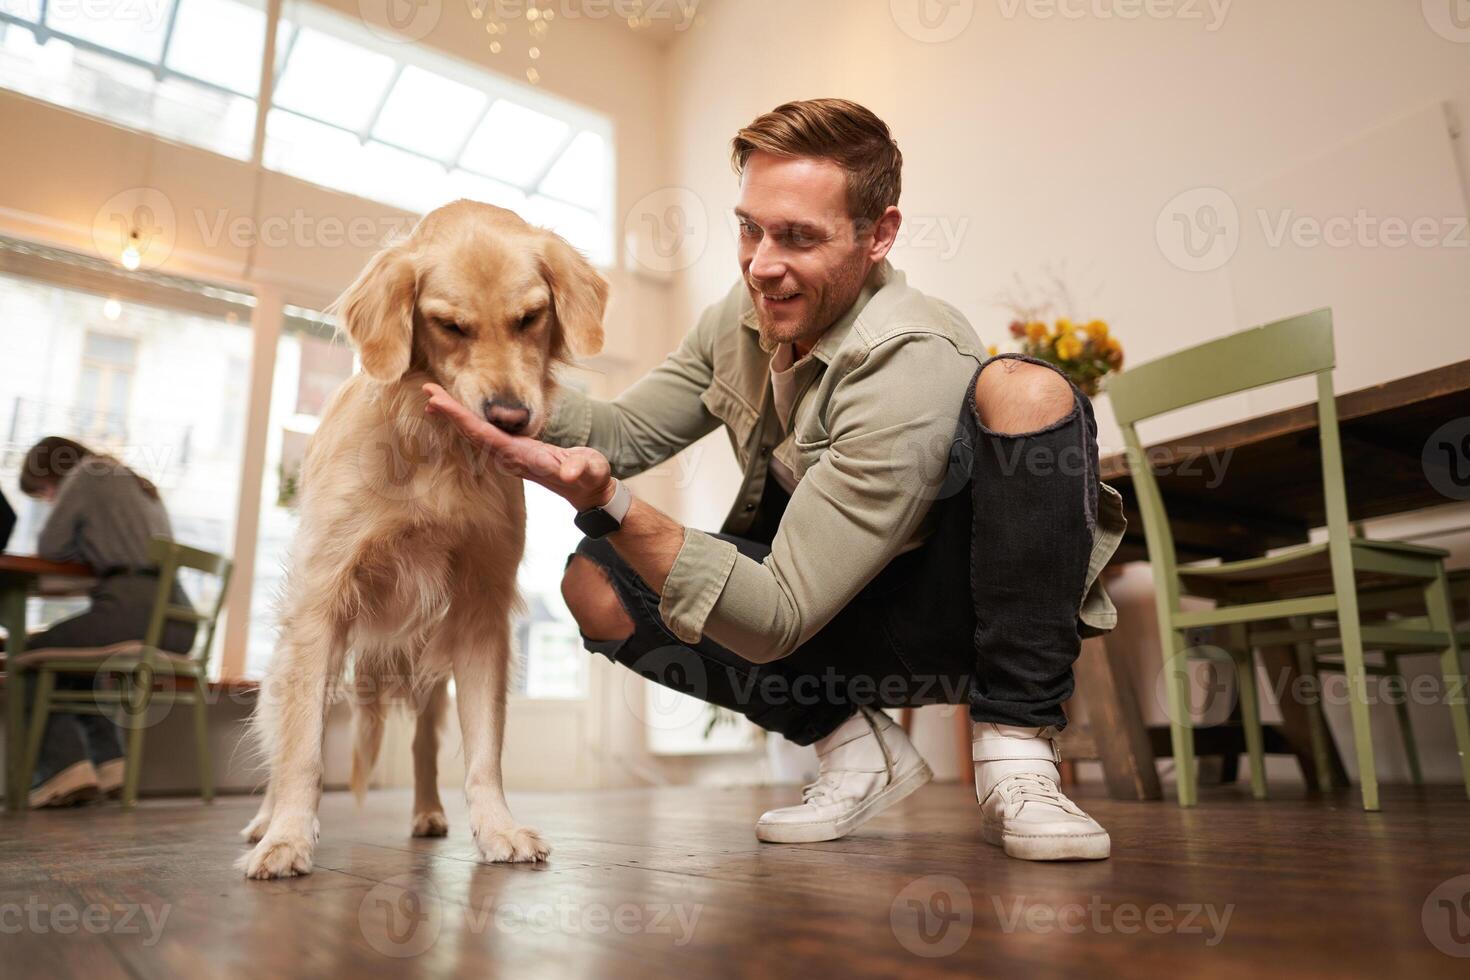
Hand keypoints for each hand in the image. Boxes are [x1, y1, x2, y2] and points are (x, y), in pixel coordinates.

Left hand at [422, 383, 615, 511]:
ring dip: (455, 416)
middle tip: (428, 390)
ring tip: (435, 398)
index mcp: (523, 457)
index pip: (485, 436)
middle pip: (473, 433)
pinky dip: (468, 421)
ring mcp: (510, 455)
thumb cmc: (590, 477)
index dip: (462, 419)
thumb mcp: (590, 471)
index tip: (440, 403)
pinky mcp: (514, 451)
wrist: (587, 490)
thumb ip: (581, 470)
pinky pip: (484, 434)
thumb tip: (570, 472)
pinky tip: (458, 413)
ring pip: (475, 433)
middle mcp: (510, 457)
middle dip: (450, 413)